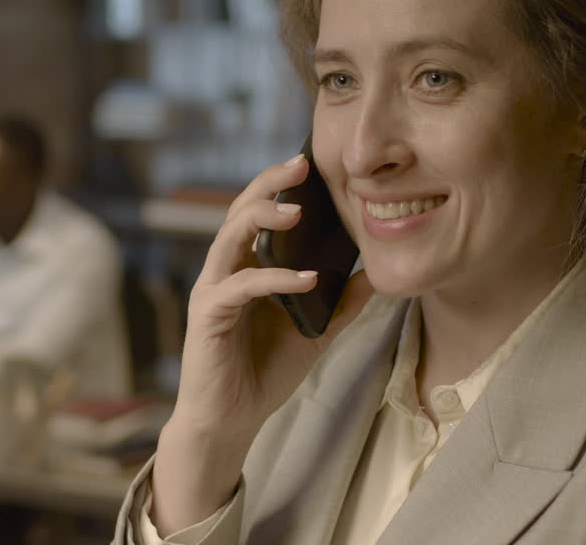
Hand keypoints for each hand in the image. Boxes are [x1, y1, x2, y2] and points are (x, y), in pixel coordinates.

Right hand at [150, 154, 373, 532]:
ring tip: (296, 212)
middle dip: (270, 184)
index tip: (313, 164)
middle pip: (240, 209)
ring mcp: (213, 288)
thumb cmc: (264, 372)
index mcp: (246, 265)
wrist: (231, 420)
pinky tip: (305, 279)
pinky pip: (241, 285)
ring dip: (262, 217)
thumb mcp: (315, 332)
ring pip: (230, 235)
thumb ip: (341, 303)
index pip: (260, 212)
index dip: (282, 186)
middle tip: (301, 165)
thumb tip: (377, 275)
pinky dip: (273, 278)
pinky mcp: (208, 314)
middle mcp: (225, 268)